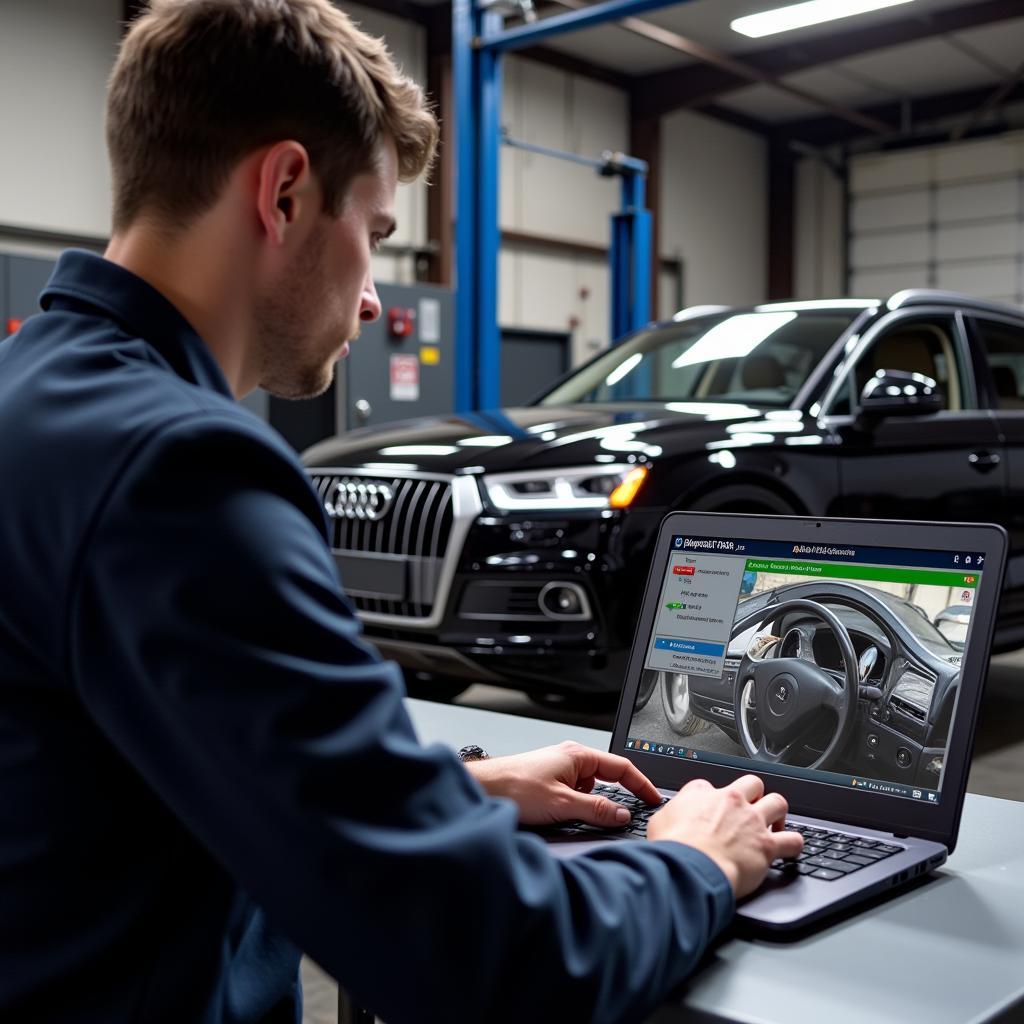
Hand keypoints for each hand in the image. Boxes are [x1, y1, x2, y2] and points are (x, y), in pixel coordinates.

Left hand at [465, 741, 661, 827]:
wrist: (482, 790)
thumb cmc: (514, 787)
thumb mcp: (562, 803)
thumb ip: (596, 810)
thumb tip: (622, 816)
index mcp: (578, 756)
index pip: (621, 767)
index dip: (641, 784)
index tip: (654, 799)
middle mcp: (570, 759)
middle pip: (606, 778)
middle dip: (615, 799)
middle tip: (625, 818)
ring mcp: (559, 770)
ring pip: (589, 790)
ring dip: (592, 805)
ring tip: (582, 819)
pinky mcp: (549, 783)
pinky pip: (574, 795)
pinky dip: (577, 807)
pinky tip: (566, 818)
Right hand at [647, 774, 802, 897]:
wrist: (691, 868)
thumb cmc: (674, 848)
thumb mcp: (659, 822)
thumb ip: (670, 813)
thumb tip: (669, 817)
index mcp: (703, 793)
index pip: (711, 786)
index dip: (712, 799)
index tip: (712, 811)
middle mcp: (731, 801)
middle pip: (753, 783)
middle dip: (754, 794)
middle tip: (750, 810)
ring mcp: (752, 821)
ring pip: (778, 802)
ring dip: (777, 813)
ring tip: (773, 824)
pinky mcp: (767, 845)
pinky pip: (793, 840)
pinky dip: (794, 844)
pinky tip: (789, 849)